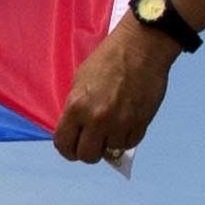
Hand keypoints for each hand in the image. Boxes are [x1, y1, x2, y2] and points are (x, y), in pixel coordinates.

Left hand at [50, 14, 173, 166]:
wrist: (140, 48)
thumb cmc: (107, 59)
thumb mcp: (80, 81)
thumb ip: (76, 109)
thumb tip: (77, 130)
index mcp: (77, 107)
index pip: (64, 144)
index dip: (66, 149)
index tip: (71, 148)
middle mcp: (97, 120)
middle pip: (87, 155)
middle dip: (87, 152)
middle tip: (92, 142)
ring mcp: (121, 123)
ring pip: (111, 151)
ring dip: (110, 142)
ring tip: (112, 127)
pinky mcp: (141, 122)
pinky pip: (130, 143)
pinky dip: (126, 138)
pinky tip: (125, 126)